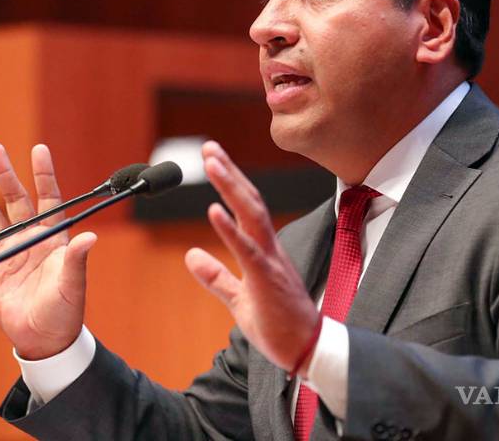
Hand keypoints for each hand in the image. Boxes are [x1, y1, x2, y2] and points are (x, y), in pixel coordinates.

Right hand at [0, 142, 96, 359]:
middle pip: (14, 200)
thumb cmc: (65, 311)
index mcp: (51, 237)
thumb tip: (91, 237)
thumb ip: (76, 259)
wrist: (44, 339)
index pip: (48, 198)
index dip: (44, 174)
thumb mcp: (73, 284)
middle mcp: (28, 239)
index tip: (39, 149)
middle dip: (4, 174)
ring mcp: (7, 253)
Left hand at [185, 140, 320, 374]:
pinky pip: (248, 250)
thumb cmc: (279, 327)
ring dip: (230, 186)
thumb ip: (216, 276)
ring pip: (251, 215)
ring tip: (212, 162)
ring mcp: (271, 262)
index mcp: (264, 251)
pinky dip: (230, 228)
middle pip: (249, 201)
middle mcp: (270, 248)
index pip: (246, 208)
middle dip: (229, 172)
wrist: (307, 352)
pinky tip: (213, 209)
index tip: (212, 158)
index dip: (229, 182)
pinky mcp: (267, 280)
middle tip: (209, 146)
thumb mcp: (239, 299)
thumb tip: (191, 255)